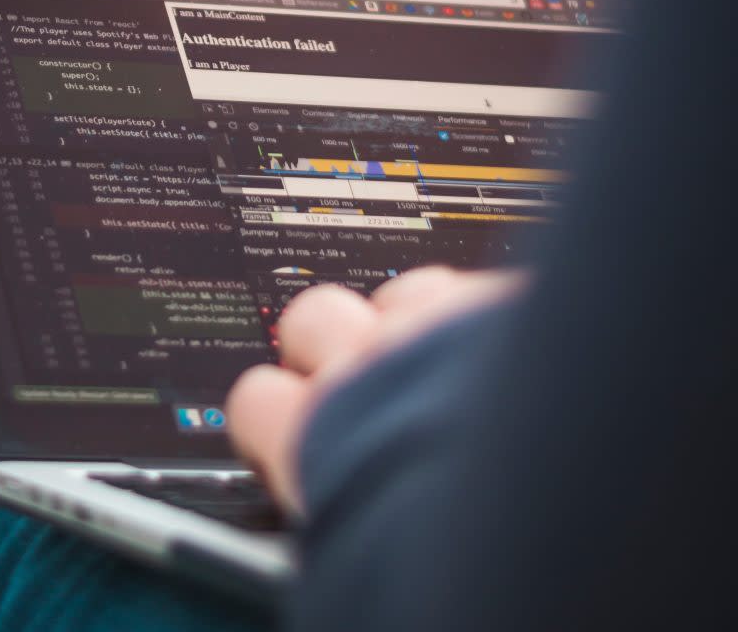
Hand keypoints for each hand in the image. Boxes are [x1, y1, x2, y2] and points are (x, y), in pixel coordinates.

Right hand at [225, 265, 527, 514]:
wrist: (572, 497)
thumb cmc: (456, 541)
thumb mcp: (363, 538)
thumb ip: (335, 492)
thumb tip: (329, 503)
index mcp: (313, 437)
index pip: (254, 399)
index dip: (273, 412)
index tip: (292, 426)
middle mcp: (363, 366)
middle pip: (309, 319)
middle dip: (331, 344)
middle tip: (363, 381)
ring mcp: (431, 326)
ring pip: (394, 293)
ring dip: (410, 322)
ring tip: (439, 361)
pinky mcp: (499, 299)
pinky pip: (470, 286)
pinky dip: (478, 313)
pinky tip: (499, 347)